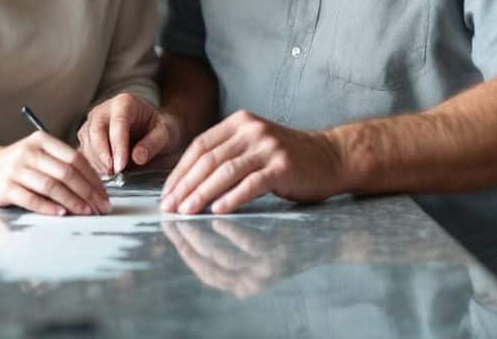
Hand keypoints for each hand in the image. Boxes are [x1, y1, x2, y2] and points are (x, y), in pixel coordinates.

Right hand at [0, 132, 110, 215]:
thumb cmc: (19, 164)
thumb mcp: (40, 154)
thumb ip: (63, 164)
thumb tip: (94, 187)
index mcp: (42, 140)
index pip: (75, 158)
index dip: (93, 178)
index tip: (104, 194)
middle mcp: (29, 152)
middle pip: (66, 173)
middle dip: (87, 192)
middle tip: (100, 207)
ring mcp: (16, 169)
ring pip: (51, 186)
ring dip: (72, 201)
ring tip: (86, 212)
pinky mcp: (6, 187)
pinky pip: (32, 199)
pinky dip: (49, 207)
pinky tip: (62, 213)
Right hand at [77, 92, 182, 175]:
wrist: (151, 129)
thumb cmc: (159, 129)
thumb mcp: (166, 134)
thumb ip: (154, 143)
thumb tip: (138, 157)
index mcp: (125, 102)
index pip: (118, 122)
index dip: (118, 145)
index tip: (121, 165)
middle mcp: (105, 109)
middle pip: (96, 129)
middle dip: (102, 154)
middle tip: (113, 173)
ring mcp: (93, 121)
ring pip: (87, 140)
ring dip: (96, 160)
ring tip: (111, 176)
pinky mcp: (88, 136)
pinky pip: (83, 149)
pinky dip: (91, 163)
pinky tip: (104, 174)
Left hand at [160, 110, 344, 214]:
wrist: (331, 157)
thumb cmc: (287, 158)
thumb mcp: (254, 146)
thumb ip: (227, 155)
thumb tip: (188, 183)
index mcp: (239, 122)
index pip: (199, 146)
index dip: (180, 171)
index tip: (166, 193)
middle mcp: (252, 130)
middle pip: (208, 159)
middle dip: (185, 185)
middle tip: (169, 207)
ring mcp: (268, 147)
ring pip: (225, 171)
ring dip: (201, 193)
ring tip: (185, 212)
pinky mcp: (283, 166)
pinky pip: (250, 183)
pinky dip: (231, 198)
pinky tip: (217, 211)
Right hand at [162, 218, 294, 297]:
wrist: (328, 237)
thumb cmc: (286, 237)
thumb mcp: (256, 246)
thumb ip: (230, 242)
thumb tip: (193, 220)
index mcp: (242, 284)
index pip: (205, 271)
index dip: (184, 248)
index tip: (169, 226)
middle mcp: (252, 284)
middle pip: (209, 267)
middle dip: (186, 241)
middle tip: (172, 217)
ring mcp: (265, 273)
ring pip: (223, 259)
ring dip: (201, 237)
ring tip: (187, 212)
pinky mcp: (280, 258)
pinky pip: (250, 245)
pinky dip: (231, 232)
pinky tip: (218, 213)